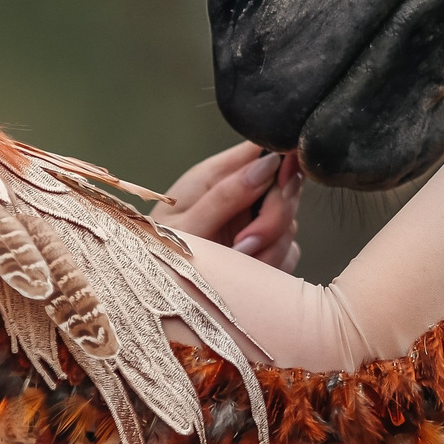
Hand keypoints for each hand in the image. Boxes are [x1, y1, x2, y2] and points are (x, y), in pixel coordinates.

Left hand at [155, 141, 302, 271]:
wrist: (153, 294)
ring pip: (289, 224)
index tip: (281, 183)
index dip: (282, 160)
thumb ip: (226, 195)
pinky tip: (245, 275)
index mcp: (215, 176)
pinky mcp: (263, 252)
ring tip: (235, 263)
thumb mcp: (186, 226)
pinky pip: (288, 253)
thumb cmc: (155, 256)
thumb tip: (268, 164)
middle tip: (244, 244)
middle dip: (274, 217)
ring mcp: (253, 224)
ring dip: (269, 248)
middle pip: (286, 188)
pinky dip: (273, 266)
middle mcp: (239, 195)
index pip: (262, 149)